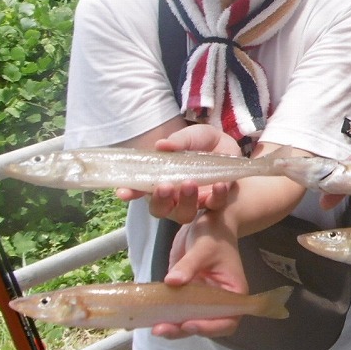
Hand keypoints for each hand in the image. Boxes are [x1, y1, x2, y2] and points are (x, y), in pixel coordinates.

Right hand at [118, 124, 239, 223]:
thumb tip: (161, 145)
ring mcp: (193, 202)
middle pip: (160, 209)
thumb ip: (178, 141)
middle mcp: (172, 196)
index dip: (131, 192)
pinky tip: (219, 185)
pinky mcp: (214, 201)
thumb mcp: (190, 136)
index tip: (123, 192)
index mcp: (159, 180)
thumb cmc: (199, 142)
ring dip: (185, 201)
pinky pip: (215, 205)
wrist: (227, 144)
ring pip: (184, 213)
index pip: (140, 190)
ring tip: (190, 183)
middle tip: (164, 186)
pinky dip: (216, 196)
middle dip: (160, 200)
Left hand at [151, 211, 247, 338]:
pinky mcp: (186, 296)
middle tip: (162, 329)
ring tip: (155, 326)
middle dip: (184, 330)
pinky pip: (176, 311)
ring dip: (172, 327)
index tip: (189, 324)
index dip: (209, 327)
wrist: (206, 225)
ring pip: (189, 322)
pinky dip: (164, 316)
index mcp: (233, 293)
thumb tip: (172, 281)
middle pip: (205, 325)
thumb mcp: (203, 247)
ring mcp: (201, 301)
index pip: (227, 320)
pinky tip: (149, 318)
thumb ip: (189, 265)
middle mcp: (218, 302)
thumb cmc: (213, 235)